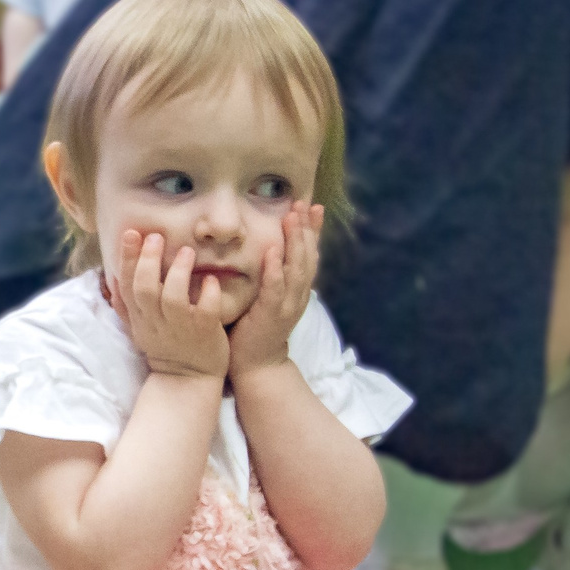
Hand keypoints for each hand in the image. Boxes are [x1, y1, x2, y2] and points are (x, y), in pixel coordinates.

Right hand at [108, 229, 228, 379]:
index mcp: (140, 317)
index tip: (132, 233)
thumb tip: (112, 278)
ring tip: (187, 251)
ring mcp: (180, 328)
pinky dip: (209, 293)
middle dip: (148, 260)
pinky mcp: (204, 333)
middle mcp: (156, 322)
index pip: (126, 285)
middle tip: (157, 237)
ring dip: (179, 272)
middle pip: (144, 288)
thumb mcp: (138, 328)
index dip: (127, 258)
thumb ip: (126, 305)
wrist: (188, 380)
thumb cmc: (165, 347)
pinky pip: (205, 311)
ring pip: (173, 298)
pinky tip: (212, 280)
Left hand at [228, 201, 322, 377]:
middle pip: (307, 256)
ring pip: (296, 268)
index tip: (313, 206)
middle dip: (306, 229)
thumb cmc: (256, 329)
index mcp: (298, 289)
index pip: (310, 254)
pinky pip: (275, 288)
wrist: (256, 365)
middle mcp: (298, 295)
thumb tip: (269, 249)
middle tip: (303, 204)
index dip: (312, 230)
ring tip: (292, 217)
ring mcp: (287, 305)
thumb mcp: (269, 297)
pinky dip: (275, 269)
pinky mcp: (271, 315)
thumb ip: (272, 275)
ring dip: (294, 241)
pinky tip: (273, 250)